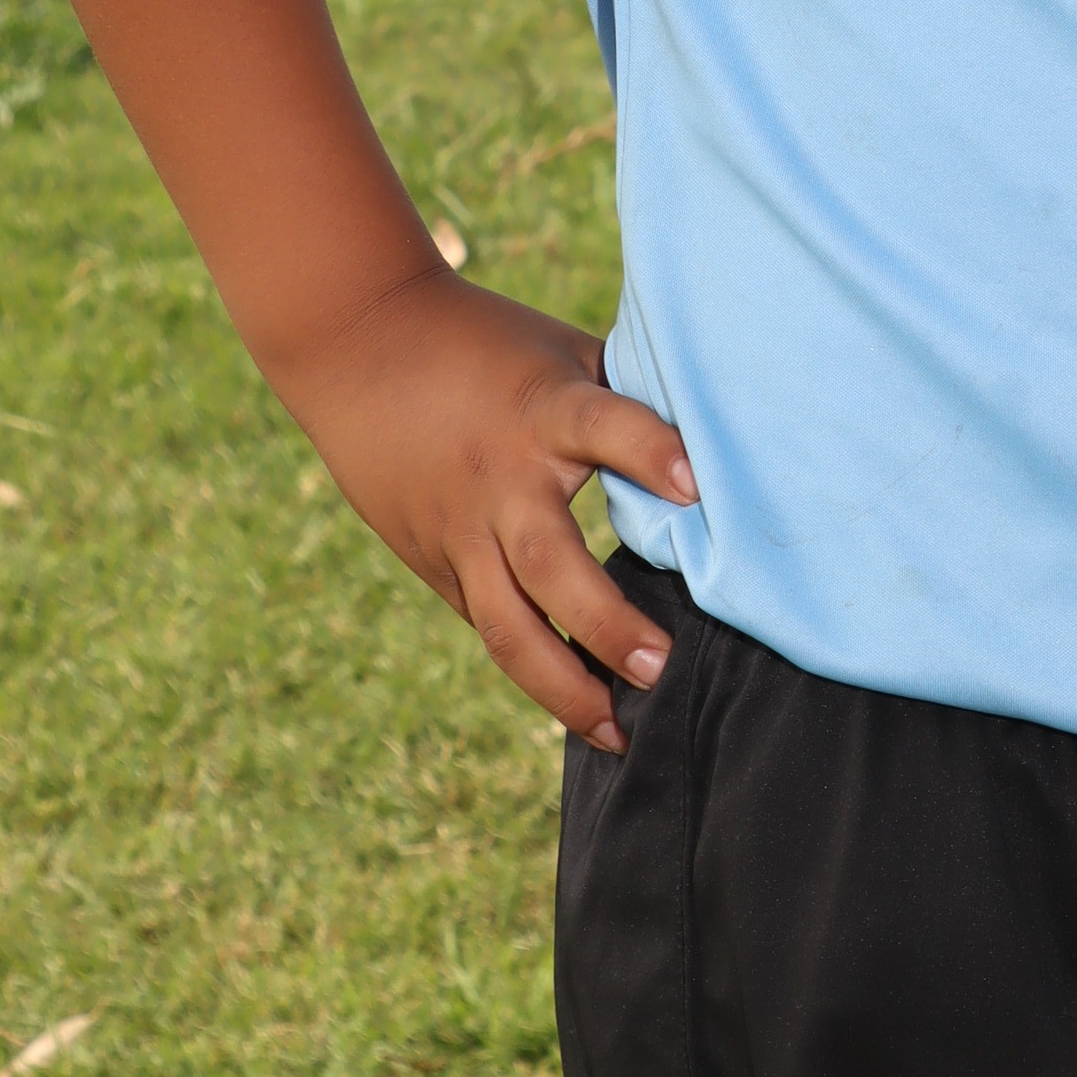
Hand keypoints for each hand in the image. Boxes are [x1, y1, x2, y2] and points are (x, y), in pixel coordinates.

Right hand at [283, 266, 696, 753]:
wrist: (357, 344)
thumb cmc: (486, 342)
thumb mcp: (562, 351)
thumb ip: (625, 397)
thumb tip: (719, 433)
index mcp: (543, 411)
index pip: (602, 427)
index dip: (649, 453)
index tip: (697, 488)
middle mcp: (500, 480)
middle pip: (549, 566)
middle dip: (607, 626)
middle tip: (663, 669)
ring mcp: (460, 530)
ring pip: (506, 628)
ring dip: (564, 688)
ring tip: (620, 733)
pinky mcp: (435, 562)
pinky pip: (488, 626)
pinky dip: (532, 668)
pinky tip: (578, 707)